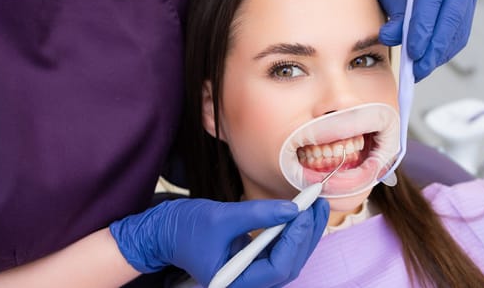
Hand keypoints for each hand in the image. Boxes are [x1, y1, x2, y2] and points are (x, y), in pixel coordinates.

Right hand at [110, 197, 328, 286]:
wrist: (167, 231)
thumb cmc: (186, 228)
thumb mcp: (221, 217)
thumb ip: (257, 214)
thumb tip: (292, 208)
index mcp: (235, 282)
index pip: (277, 267)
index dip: (295, 239)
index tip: (304, 211)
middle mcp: (247, 283)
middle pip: (288, 264)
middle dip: (306, 234)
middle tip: (317, 204)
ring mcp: (251, 274)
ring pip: (288, 258)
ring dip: (304, 232)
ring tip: (315, 205)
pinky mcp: (253, 261)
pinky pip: (279, 250)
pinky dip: (292, 232)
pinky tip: (301, 214)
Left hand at [360, 0, 478, 80]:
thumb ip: (394, 18)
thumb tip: (391, 38)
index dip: (422, 28)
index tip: (412, 51)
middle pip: (451, 15)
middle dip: (434, 46)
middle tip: (419, 67)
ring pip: (458, 28)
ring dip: (439, 53)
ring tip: (421, 70)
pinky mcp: (470, 7)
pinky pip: (460, 34)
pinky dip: (444, 51)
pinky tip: (430, 62)